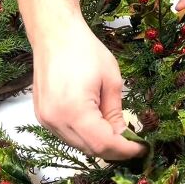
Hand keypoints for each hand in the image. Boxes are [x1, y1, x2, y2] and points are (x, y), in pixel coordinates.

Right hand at [31, 18, 143, 159]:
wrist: (55, 33)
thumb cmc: (84, 50)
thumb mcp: (111, 80)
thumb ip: (116, 113)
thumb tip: (123, 135)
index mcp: (74, 110)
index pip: (103, 144)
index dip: (125, 150)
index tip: (142, 149)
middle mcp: (55, 120)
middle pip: (90, 149)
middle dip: (115, 150)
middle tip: (134, 143)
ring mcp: (46, 119)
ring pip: (79, 145)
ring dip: (100, 144)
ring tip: (118, 134)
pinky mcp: (42, 116)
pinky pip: (67, 136)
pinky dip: (85, 136)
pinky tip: (98, 126)